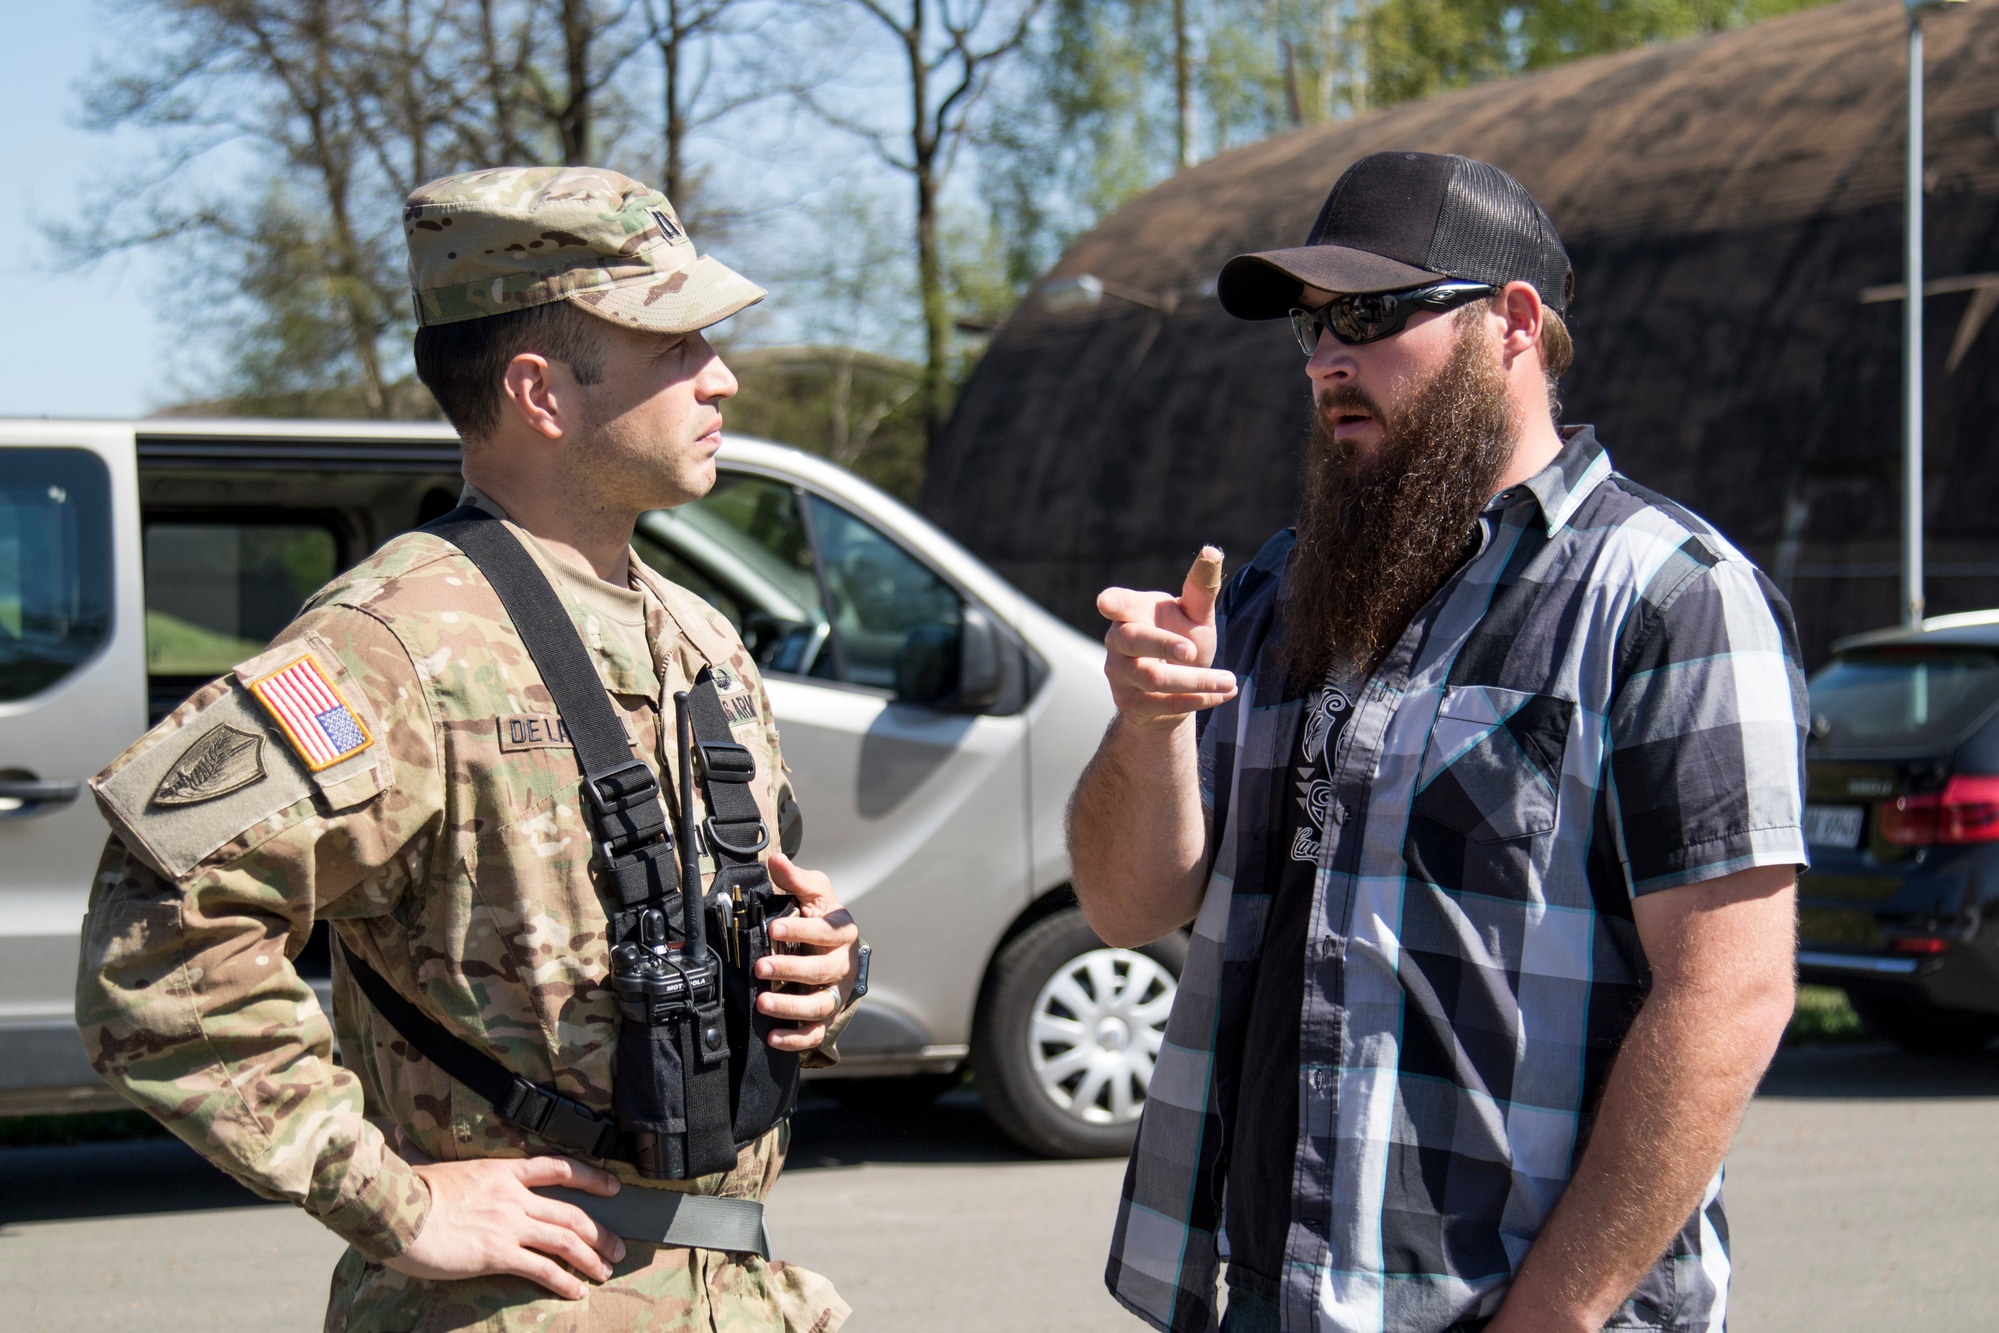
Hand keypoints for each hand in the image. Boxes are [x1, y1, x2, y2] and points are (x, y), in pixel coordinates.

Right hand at [387, 1155, 625, 1299]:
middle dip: (600, 1233)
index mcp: (502, 1171)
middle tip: (617, 1248)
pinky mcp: (499, 1253)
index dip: (591, 1178)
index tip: (614, 1187)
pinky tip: (576, 1291)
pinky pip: (542, 1269)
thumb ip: (421, 1151)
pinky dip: (564, 1281)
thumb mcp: (424, 1163)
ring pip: (565, 1240)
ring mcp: (509, 1225)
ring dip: (591, 1258)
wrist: (396, 1210)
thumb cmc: (405, 1189)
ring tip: (605, 1271)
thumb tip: (397, 1131)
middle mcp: (514, 1197)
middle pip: (571, 1213)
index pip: (558, 1168)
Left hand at [757, 851, 860, 1051]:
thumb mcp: (812, 892)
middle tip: (761, 967)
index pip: (825, 932)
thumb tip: (776, 860)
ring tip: (763, 1004)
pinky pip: (815, 1032)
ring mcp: (836, 992)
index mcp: (841, 931)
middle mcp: (843, 964)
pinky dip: (796, 1038)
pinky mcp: (826, 1015)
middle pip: (821, 971)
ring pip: (820, 1005)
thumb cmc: (821, 916)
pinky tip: (773, 1037)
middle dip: (790, 969)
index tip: (773, 927)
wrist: (837, 948)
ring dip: (791, 1007)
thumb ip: (795, 879)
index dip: (801, 930)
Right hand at [1097, 547, 1237, 728]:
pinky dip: (1197, 699)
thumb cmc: (1182, 641)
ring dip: (1196, 681)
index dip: (1112, 602)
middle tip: (1194, 651)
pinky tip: (1223, 695)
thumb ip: (1201, 588)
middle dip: (1163, 644)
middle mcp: (1119, 641)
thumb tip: (1213, 551)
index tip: (1105, 602)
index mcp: (1133, 612)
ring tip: (1229, 681)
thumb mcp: (1194, 616)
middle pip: (1133, 640)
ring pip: (1153, 678)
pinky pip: (1164, 703)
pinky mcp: (1130, 703)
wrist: (1173, 692)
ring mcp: (1120, 673)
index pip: (1119, 603)